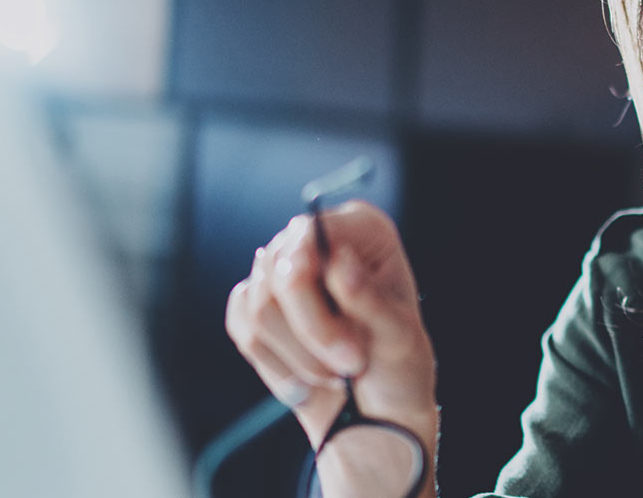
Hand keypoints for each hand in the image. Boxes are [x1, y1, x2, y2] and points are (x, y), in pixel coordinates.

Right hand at [223, 200, 439, 451]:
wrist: (377, 413)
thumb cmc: (398, 369)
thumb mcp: (399, 338)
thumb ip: (369, 299)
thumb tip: (338, 261)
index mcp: (363, 230)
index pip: (311, 232)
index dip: (310, 275)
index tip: (336, 323)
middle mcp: (318, 241)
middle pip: (278, 272)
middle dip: (313, 331)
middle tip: (350, 364)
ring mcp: (282, 272)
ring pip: (259, 306)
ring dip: (299, 355)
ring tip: (336, 373)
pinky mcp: (257, 306)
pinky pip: (243, 328)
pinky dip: (276, 364)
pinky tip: (307, 379)